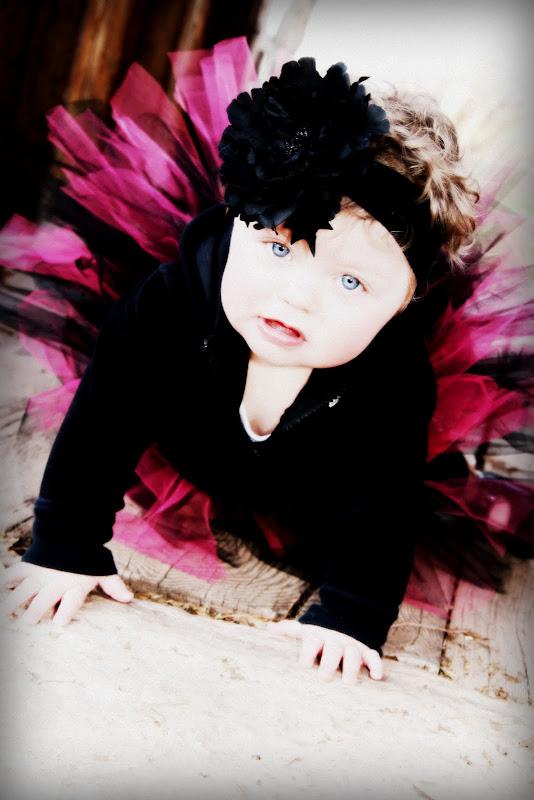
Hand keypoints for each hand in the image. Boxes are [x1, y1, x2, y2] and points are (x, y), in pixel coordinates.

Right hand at [0, 560, 133, 624]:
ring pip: (26, 589)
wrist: (73, 532)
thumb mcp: (102, 571)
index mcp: (75, 586)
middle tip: (28, 620)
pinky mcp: (29, 566)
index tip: (58, 622)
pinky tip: (0, 586)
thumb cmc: (88, 557)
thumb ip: (113, 586)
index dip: (66, 611)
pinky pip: (14, 573)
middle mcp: (56, 582)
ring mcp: (41, 574)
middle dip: (36, 610)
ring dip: (15, 600)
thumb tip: (130, 599)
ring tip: (7, 611)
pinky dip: (5, 579)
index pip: (72, 600)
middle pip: (45, 598)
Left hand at [267, 619, 382, 684]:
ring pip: (353, 654)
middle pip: (333, 649)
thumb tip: (270, 628)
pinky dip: (376, 665)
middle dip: (330, 663)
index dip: (308, 651)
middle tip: (324, 677)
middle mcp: (335, 640)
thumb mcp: (304, 632)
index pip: (312, 641)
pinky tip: (377, 677)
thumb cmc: (317, 637)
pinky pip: (373, 657)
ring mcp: (351, 646)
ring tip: (349, 682)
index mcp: (318, 637)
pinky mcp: (365, 652)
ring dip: (352, 667)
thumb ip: (288, 631)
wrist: (342, 625)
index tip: (303, 665)